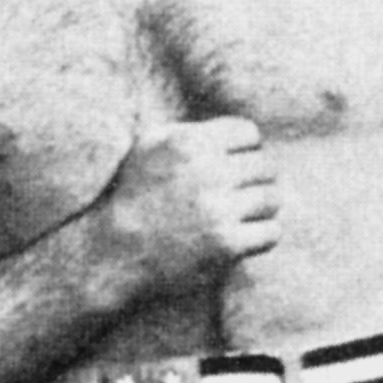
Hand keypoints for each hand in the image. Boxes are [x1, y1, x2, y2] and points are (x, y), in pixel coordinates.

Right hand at [105, 117, 280, 290]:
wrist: (109, 253)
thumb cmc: (131, 196)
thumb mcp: (149, 146)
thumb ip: (190, 130)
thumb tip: (236, 128)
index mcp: (189, 142)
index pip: (249, 133)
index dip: (244, 150)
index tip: (233, 166)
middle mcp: (207, 172)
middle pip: (266, 166)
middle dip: (254, 180)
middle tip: (239, 194)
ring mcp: (218, 210)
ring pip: (273, 198)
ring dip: (261, 208)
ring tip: (243, 215)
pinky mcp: (226, 245)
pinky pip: (271, 232)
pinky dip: (262, 235)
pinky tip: (245, 238)